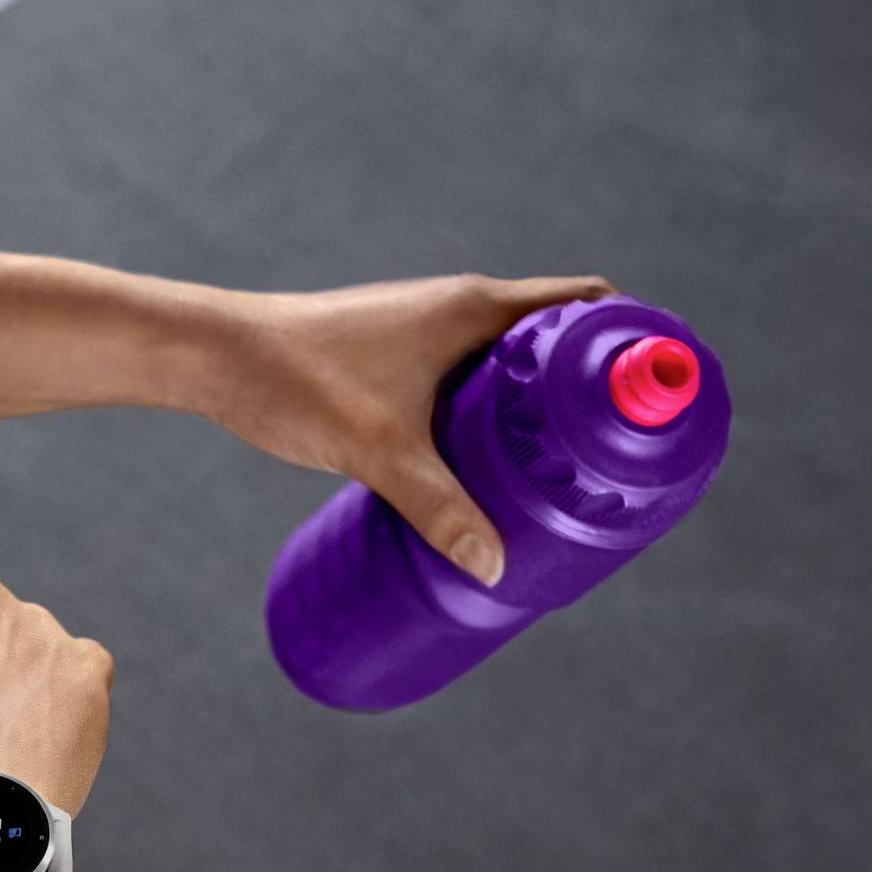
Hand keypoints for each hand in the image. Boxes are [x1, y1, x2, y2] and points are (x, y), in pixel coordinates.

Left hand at [201, 272, 617, 586]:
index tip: (658, 391)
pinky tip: (492, 474)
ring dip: (541, 411)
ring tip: (564, 477)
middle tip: (615, 459)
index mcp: (475, 308)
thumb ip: (441, 509)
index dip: (631, 339)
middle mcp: (459, 311)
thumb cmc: (296, 380)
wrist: (213, 356)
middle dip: (591, 394)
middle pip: (556, 342)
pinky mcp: (399, 364)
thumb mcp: (379, 452)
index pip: (585, 302)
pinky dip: (497, 420)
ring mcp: (429, 336)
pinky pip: (473, 387)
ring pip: (511, 369)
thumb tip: (497, 569)